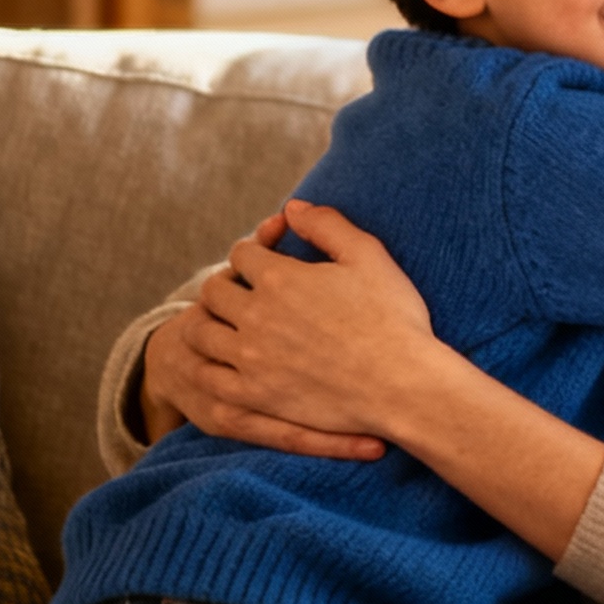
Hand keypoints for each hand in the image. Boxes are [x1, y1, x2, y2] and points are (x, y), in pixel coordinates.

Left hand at [143, 204, 438, 461]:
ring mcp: (251, 359)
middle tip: (244, 291)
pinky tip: (224, 363)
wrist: (403, 387)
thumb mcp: (368, 255)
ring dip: (209, 322)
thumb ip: (326, 224)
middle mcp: (256, 316)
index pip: (242, 253)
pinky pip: (209, 377)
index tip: (268, 261)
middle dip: (227, 284)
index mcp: (279, 278)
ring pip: (201, 332)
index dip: (254, 251)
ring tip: (226, 324)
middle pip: (213, 291)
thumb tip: (292, 208)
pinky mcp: (254, 396)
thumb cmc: (393, 318)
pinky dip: (207, 366)